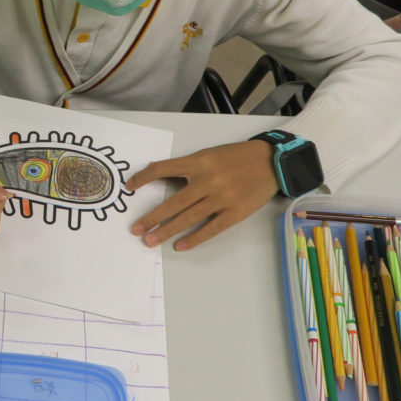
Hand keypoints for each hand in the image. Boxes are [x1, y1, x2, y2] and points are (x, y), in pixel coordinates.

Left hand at [125, 140, 278, 250]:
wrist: (270, 161)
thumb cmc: (236, 157)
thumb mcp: (209, 154)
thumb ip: (188, 166)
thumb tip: (160, 176)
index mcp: (198, 162)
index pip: (163, 169)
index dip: (144, 178)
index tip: (130, 187)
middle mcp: (207, 180)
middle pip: (173, 202)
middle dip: (152, 217)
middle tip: (136, 229)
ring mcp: (221, 198)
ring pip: (188, 218)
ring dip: (167, 230)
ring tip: (150, 240)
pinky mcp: (235, 212)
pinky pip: (211, 228)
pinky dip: (194, 238)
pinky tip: (180, 245)